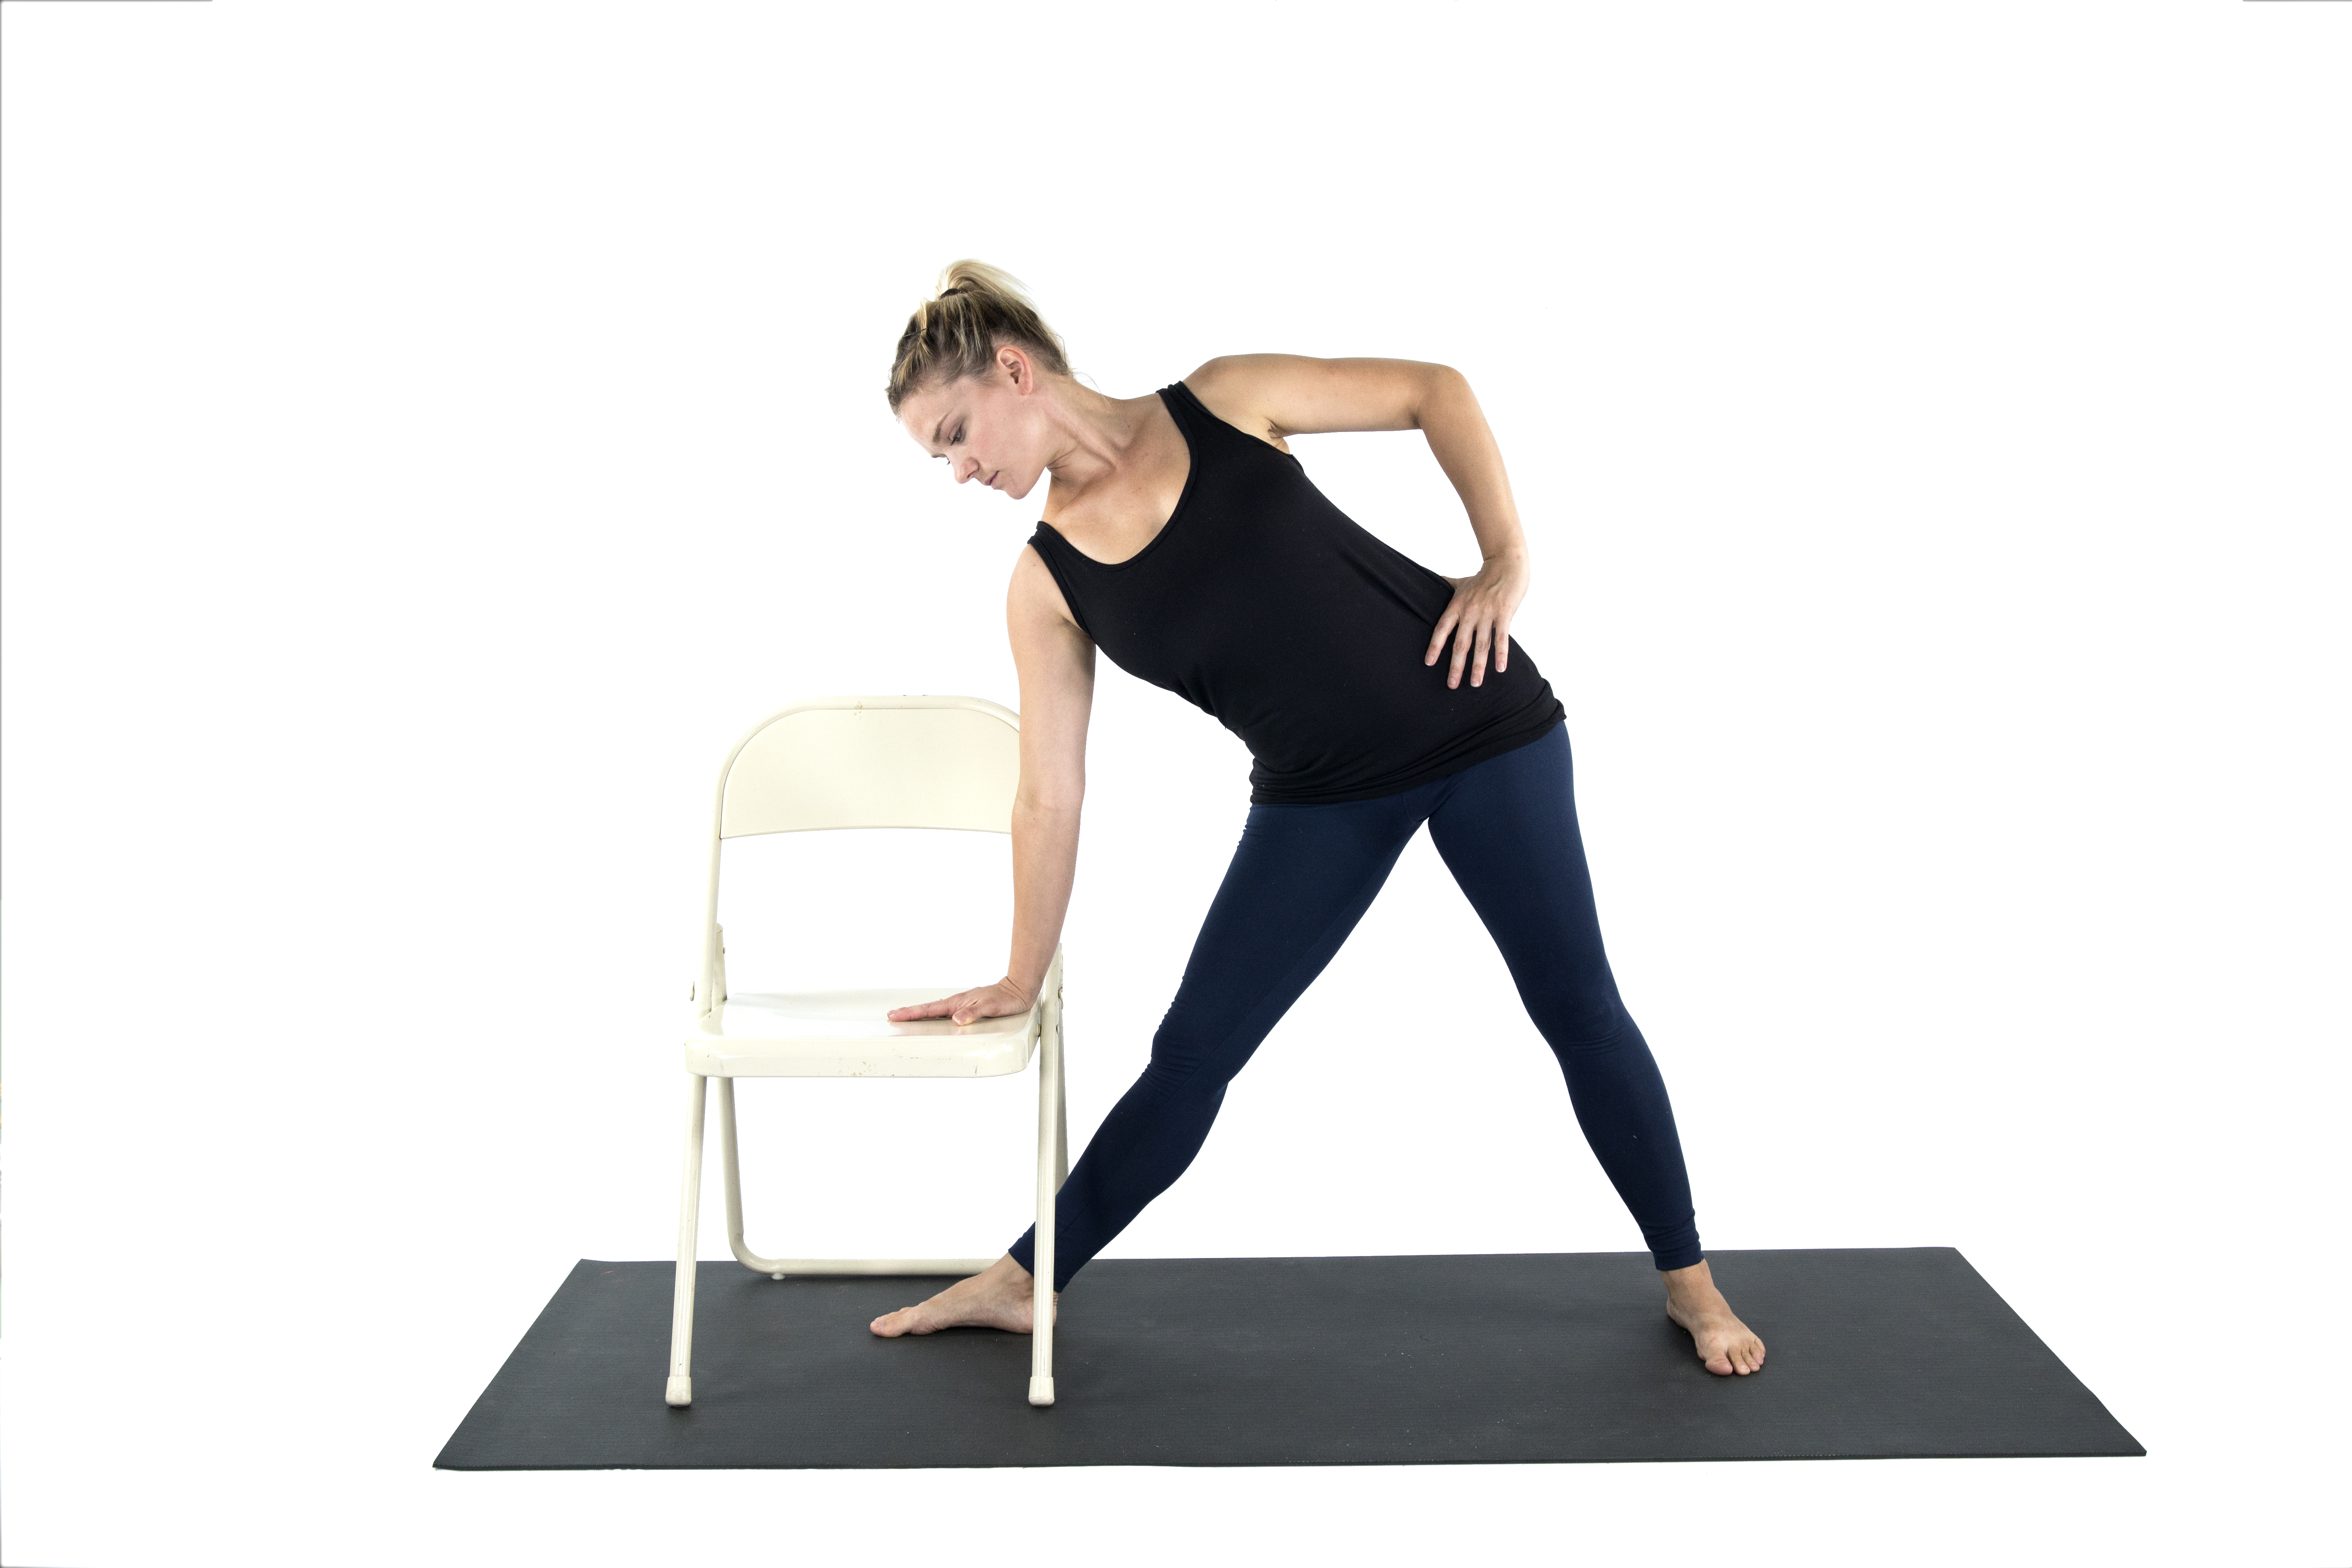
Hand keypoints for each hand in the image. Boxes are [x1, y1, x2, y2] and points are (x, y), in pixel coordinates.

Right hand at [886, 977, 1036, 1025]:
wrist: (1016, 990)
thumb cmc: (1004, 999)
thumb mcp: (989, 1008)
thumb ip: (973, 1013)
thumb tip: (956, 1020)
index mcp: (957, 1003)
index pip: (929, 1009)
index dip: (911, 1013)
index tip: (896, 1015)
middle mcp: (956, 1003)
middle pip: (927, 1009)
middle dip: (909, 1012)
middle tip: (893, 1016)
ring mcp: (960, 1004)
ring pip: (935, 1010)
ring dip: (919, 1013)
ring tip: (907, 1017)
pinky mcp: (967, 1007)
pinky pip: (945, 1012)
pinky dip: (934, 1014)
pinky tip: (933, 1018)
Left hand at [1424, 551, 1529, 688]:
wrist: (1507, 564)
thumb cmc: (1484, 575)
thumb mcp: (1461, 581)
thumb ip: (1446, 584)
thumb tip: (1433, 579)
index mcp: (1457, 606)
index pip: (1442, 629)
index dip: (1435, 646)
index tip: (1429, 663)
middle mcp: (1470, 612)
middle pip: (1460, 643)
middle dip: (1456, 666)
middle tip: (1452, 685)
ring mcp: (1487, 614)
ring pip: (1481, 645)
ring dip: (1478, 666)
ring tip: (1475, 684)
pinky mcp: (1504, 614)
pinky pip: (1502, 638)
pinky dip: (1501, 654)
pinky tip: (1499, 669)